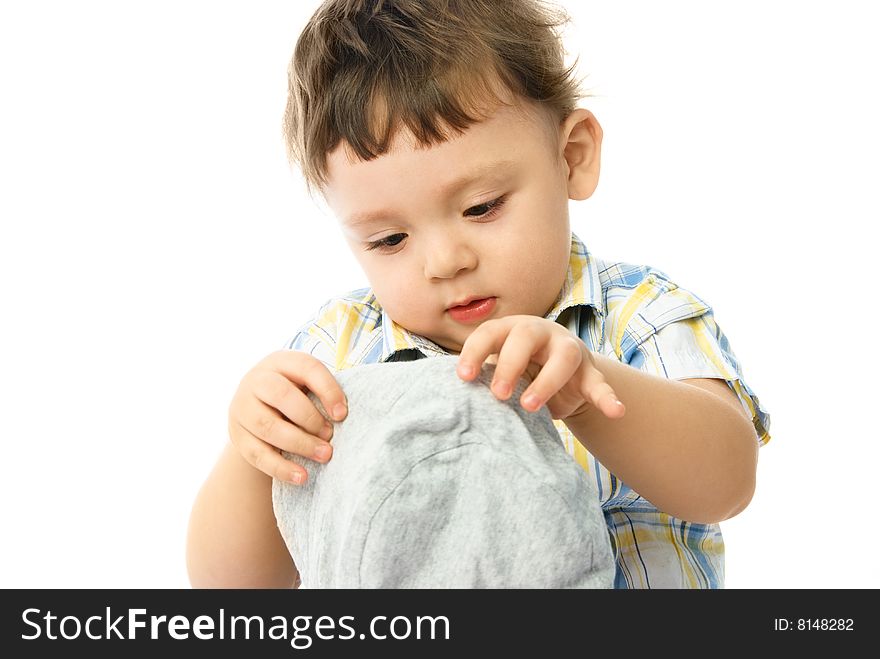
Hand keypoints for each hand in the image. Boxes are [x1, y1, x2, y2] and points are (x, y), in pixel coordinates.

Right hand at [228, 350, 347, 483]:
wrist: (258, 408)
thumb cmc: (295, 394)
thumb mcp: (307, 383)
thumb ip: (322, 392)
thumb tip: (342, 415)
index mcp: (280, 361)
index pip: (306, 368)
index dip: (327, 390)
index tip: (342, 414)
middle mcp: (256, 380)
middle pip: (282, 396)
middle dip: (311, 419)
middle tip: (331, 437)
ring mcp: (242, 407)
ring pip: (268, 427)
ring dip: (300, 444)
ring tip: (324, 456)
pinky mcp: (237, 435)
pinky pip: (257, 454)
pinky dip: (281, 468)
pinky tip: (302, 477)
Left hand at [456, 315, 624, 420]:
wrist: (560, 378)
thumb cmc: (518, 373)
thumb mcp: (498, 370)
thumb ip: (481, 376)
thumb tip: (450, 397)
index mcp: (511, 329)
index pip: (490, 332)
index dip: (474, 352)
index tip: (462, 378)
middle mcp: (541, 333)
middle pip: (526, 336)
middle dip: (510, 363)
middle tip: (498, 394)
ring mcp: (568, 350)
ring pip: (564, 357)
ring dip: (546, 381)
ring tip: (528, 407)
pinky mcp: (589, 372)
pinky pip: (600, 382)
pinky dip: (608, 396)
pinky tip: (615, 411)